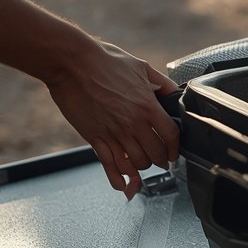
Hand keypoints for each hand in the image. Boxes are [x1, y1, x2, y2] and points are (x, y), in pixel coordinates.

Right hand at [46, 43, 180, 199]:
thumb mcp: (141, 67)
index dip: (176, 148)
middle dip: (161, 160)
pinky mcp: (95, 138)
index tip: (175, 153)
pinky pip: (110, 166)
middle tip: (162, 161)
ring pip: (135, 163)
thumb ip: (161, 83)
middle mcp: (132, 123)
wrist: (72, 64)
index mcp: (147, 106)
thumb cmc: (104, 61)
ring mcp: (113, 133)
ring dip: (142, 168)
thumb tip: (174, 91)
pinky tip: (125, 185)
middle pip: (155, 154)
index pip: (171, 136)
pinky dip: (119, 179)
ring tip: (144, 166)